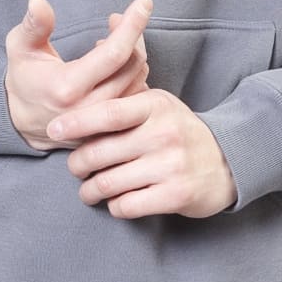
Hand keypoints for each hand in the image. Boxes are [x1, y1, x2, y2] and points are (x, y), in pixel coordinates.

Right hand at [5, 0, 152, 151]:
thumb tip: (38, 1)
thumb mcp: (20, 47)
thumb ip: (33, 25)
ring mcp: (102, 122)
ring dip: (133, 52)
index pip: (113, 54)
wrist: (22, 121)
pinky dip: (133, 73)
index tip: (144, 2)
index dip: (132, 25)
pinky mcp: (110, 127)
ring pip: (139, 80)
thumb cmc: (24, 77)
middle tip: (116, 19)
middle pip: (132, 65)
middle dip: (132, 34)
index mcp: (67, 88)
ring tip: (112, 39)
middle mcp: (89, 109)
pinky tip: (116, 63)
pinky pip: (137, 96)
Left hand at [49, 88, 238, 218]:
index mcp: (156, 106)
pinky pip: (126, 206)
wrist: (228, 160)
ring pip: (108, 183)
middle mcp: (164, 133)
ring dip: (90, 191)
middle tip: (76, 168)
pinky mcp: (176, 195)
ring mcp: (171, 165)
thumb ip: (123, 96)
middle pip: (100, 153)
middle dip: (78, 164)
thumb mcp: (158, 104)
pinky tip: (116, 201)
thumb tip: (84, 75)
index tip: (53, 130)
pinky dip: (114, 206)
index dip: (76, 122)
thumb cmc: (178, 131)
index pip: (107, 113)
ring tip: (89, 190)